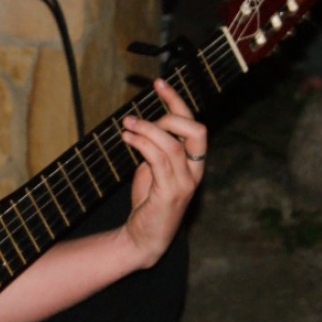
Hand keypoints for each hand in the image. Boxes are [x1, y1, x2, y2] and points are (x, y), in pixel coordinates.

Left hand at [119, 78, 206, 267]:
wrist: (144, 238)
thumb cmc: (148, 203)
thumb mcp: (153, 169)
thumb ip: (155, 148)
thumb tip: (144, 124)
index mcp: (194, 162)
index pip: (193, 124)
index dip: (177, 101)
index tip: (159, 83)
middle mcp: (195, 171)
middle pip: (195, 130)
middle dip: (168, 115)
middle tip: (138, 118)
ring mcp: (185, 183)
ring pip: (171, 144)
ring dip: (146, 129)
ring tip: (126, 125)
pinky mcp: (170, 193)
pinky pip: (158, 160)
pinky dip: (142, 144)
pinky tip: (128, 139)